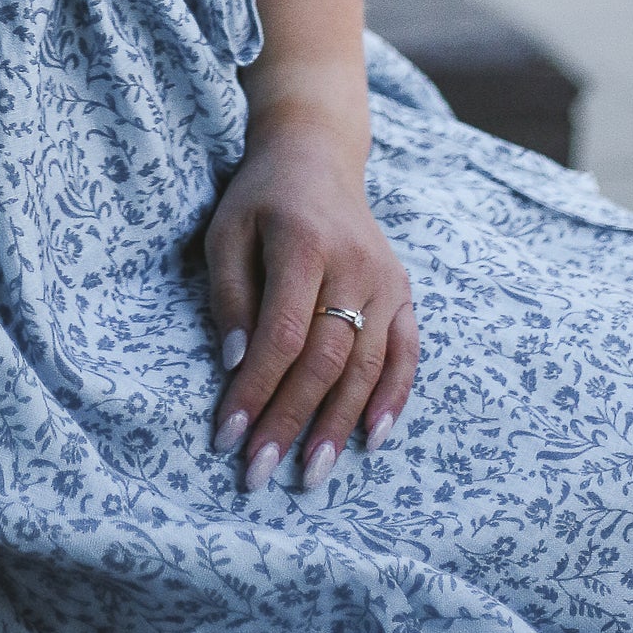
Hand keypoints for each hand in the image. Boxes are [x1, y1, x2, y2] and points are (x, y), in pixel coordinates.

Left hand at [205, 112, 416, 492]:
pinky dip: (393, 399)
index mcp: (304, 244)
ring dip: (338, 427)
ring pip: (366, 367)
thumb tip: (236, 365)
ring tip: (311, 475)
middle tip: (258, 474)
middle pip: (324, 360)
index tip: (226, 436)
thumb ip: (229, 296)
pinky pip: (406, 355)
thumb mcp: (227, 232)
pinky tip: (372, 440)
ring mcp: (386, 280)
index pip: (282, 335)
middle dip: (290, 423)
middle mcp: (354, 264)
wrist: (318, 156)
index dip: (255, 390)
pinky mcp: (403, 291)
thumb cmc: (262, 198)